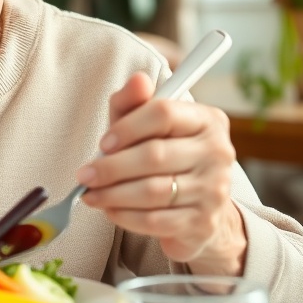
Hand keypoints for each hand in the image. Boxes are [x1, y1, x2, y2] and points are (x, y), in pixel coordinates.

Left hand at [77, 72, 247, 275]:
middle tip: (85, 175)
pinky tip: (109, 210)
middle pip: (155, 155)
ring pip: (152, 191)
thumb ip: (134, 102)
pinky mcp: (203, 222)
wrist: (198, 205)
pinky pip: (156, 220)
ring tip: (90, 194)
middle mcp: (217, 152)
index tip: (103, 143)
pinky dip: (125, 216)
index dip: (127, 128)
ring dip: (113, 194)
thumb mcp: (145, 124)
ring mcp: (214, 190)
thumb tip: (137, 80)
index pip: (163, 113)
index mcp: (207, 120)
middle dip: (111, 167)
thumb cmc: (164, 154)